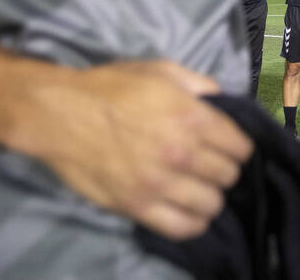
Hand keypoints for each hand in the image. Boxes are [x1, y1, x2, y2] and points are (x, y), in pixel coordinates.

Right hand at [19, 60, 253, 240]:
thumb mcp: (161, 70)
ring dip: (210, 197)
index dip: (238, 147)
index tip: (229, 147)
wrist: (60, 113)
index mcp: (192, 117)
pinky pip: (182, 228)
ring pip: (211, 204)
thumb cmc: (111, 87)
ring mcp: (159, 183)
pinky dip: (193, 223)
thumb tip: (224, 102)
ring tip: (199, 189)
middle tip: (211, 166)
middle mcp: (182, 152)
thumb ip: (200, 85)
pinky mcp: (137, 206)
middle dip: (224, 170)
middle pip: (228, 176)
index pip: (240, 147)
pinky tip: (189, 212)